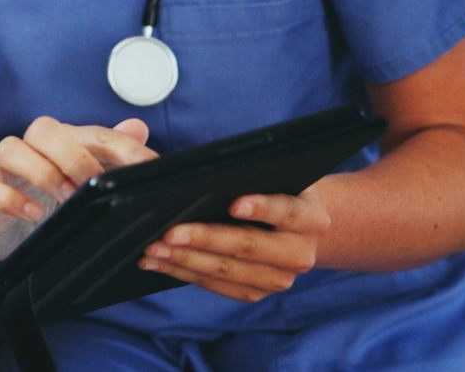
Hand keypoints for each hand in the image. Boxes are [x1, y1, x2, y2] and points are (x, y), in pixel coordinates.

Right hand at [0, 116, 156, 261]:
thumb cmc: (45, 199)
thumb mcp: (82, 180)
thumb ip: (109, 154)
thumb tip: (139, 127)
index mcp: (63, 143)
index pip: (95, 134)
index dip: (125, 147)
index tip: (151, 166)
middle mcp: (33, 149)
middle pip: (45, 130)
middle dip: (74, 155)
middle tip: (96, 184)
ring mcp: (5, 171)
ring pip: (11, 149)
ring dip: (42, 172)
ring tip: (66, 198)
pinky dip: (10, 199)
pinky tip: (33, 215)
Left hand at [138, 184, 332, 302]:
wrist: (299, 228)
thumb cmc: (277, 190)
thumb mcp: (276, 175)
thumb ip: (252, 174)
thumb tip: (205, 172)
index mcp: (311, 218)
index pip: (287, 210)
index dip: (262, 207)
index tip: (234, 203)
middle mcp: (300, 252)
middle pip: (249, 246)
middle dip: (206, 238)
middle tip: (170, 231)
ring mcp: (280, 278)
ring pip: (229, 271)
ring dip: (187, 261)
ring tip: (154, 249)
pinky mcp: (258, 292)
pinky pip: (218, 286)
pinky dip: (185, 273)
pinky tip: (160, 263)